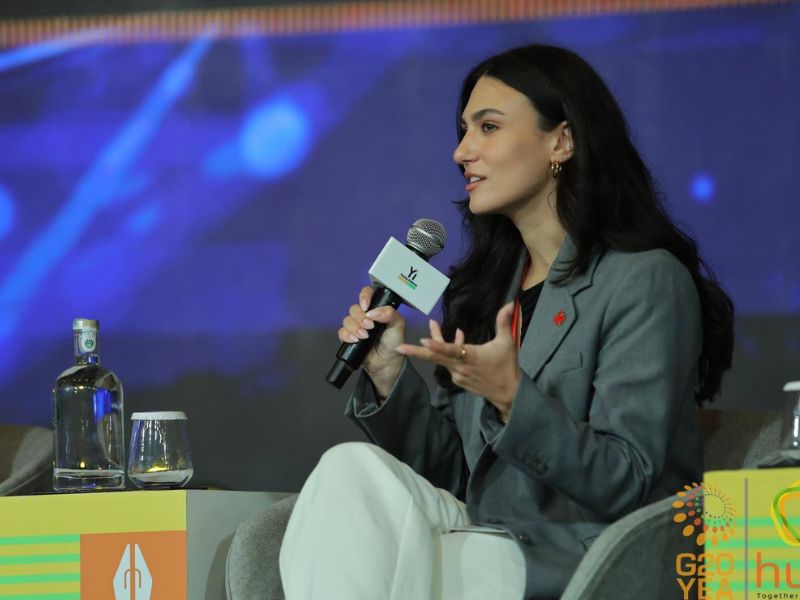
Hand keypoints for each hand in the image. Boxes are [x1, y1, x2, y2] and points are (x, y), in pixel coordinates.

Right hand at [338, 286, 405, 397]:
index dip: (364, 296)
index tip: (366, 306)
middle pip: (354, 308)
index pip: (367, 294)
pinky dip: (347, 335)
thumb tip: (373, 312)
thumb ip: (390, 314)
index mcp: (377, 309)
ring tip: (365, 336)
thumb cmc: (394, 343)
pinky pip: (341, 332)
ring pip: (347, 320)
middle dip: (360, 317)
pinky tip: (356, 340)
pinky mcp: (349, 338)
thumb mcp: (398, 326)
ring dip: (355, 327)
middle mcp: (365, 316)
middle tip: (370, 327)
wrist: (388, 363)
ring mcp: (356, 327)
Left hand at [396, 302, 519, 420]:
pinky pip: (449, 364)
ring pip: (442, 358)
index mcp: (471, 357)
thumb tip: (510, 303)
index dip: (437, 345)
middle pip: (435, 358)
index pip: (451, 351)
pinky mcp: (459, 380)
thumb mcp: (508, 343)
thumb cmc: (507, 367)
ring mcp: (458, 375)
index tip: (422, 341)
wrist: (509, 394)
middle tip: (398, 347)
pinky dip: (449, 353)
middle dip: (416, 352)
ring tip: (433, 325)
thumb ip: (505, 322)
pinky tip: (458, 339)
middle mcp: (460, 367)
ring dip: (436, 344)